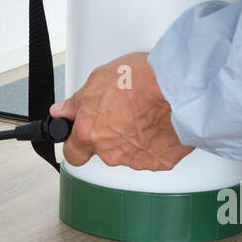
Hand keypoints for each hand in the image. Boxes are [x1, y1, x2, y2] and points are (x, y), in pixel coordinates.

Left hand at [50, 52, 193, 171]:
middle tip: (123, 113)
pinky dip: (154, 144)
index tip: (81, 136)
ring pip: (128, 154)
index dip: (76, 144)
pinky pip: (152, 155)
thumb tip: (63, 110)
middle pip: (103, 152)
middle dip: (109, 136)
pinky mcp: (160, 162)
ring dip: (133, 139)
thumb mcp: (98, 79)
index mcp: (89, 133)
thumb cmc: (141, 78)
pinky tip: (158, 124)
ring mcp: (135, 160)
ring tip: (145, 114)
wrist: (178, 87)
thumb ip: (77, 102)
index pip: (72, 154)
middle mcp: (110, 152)